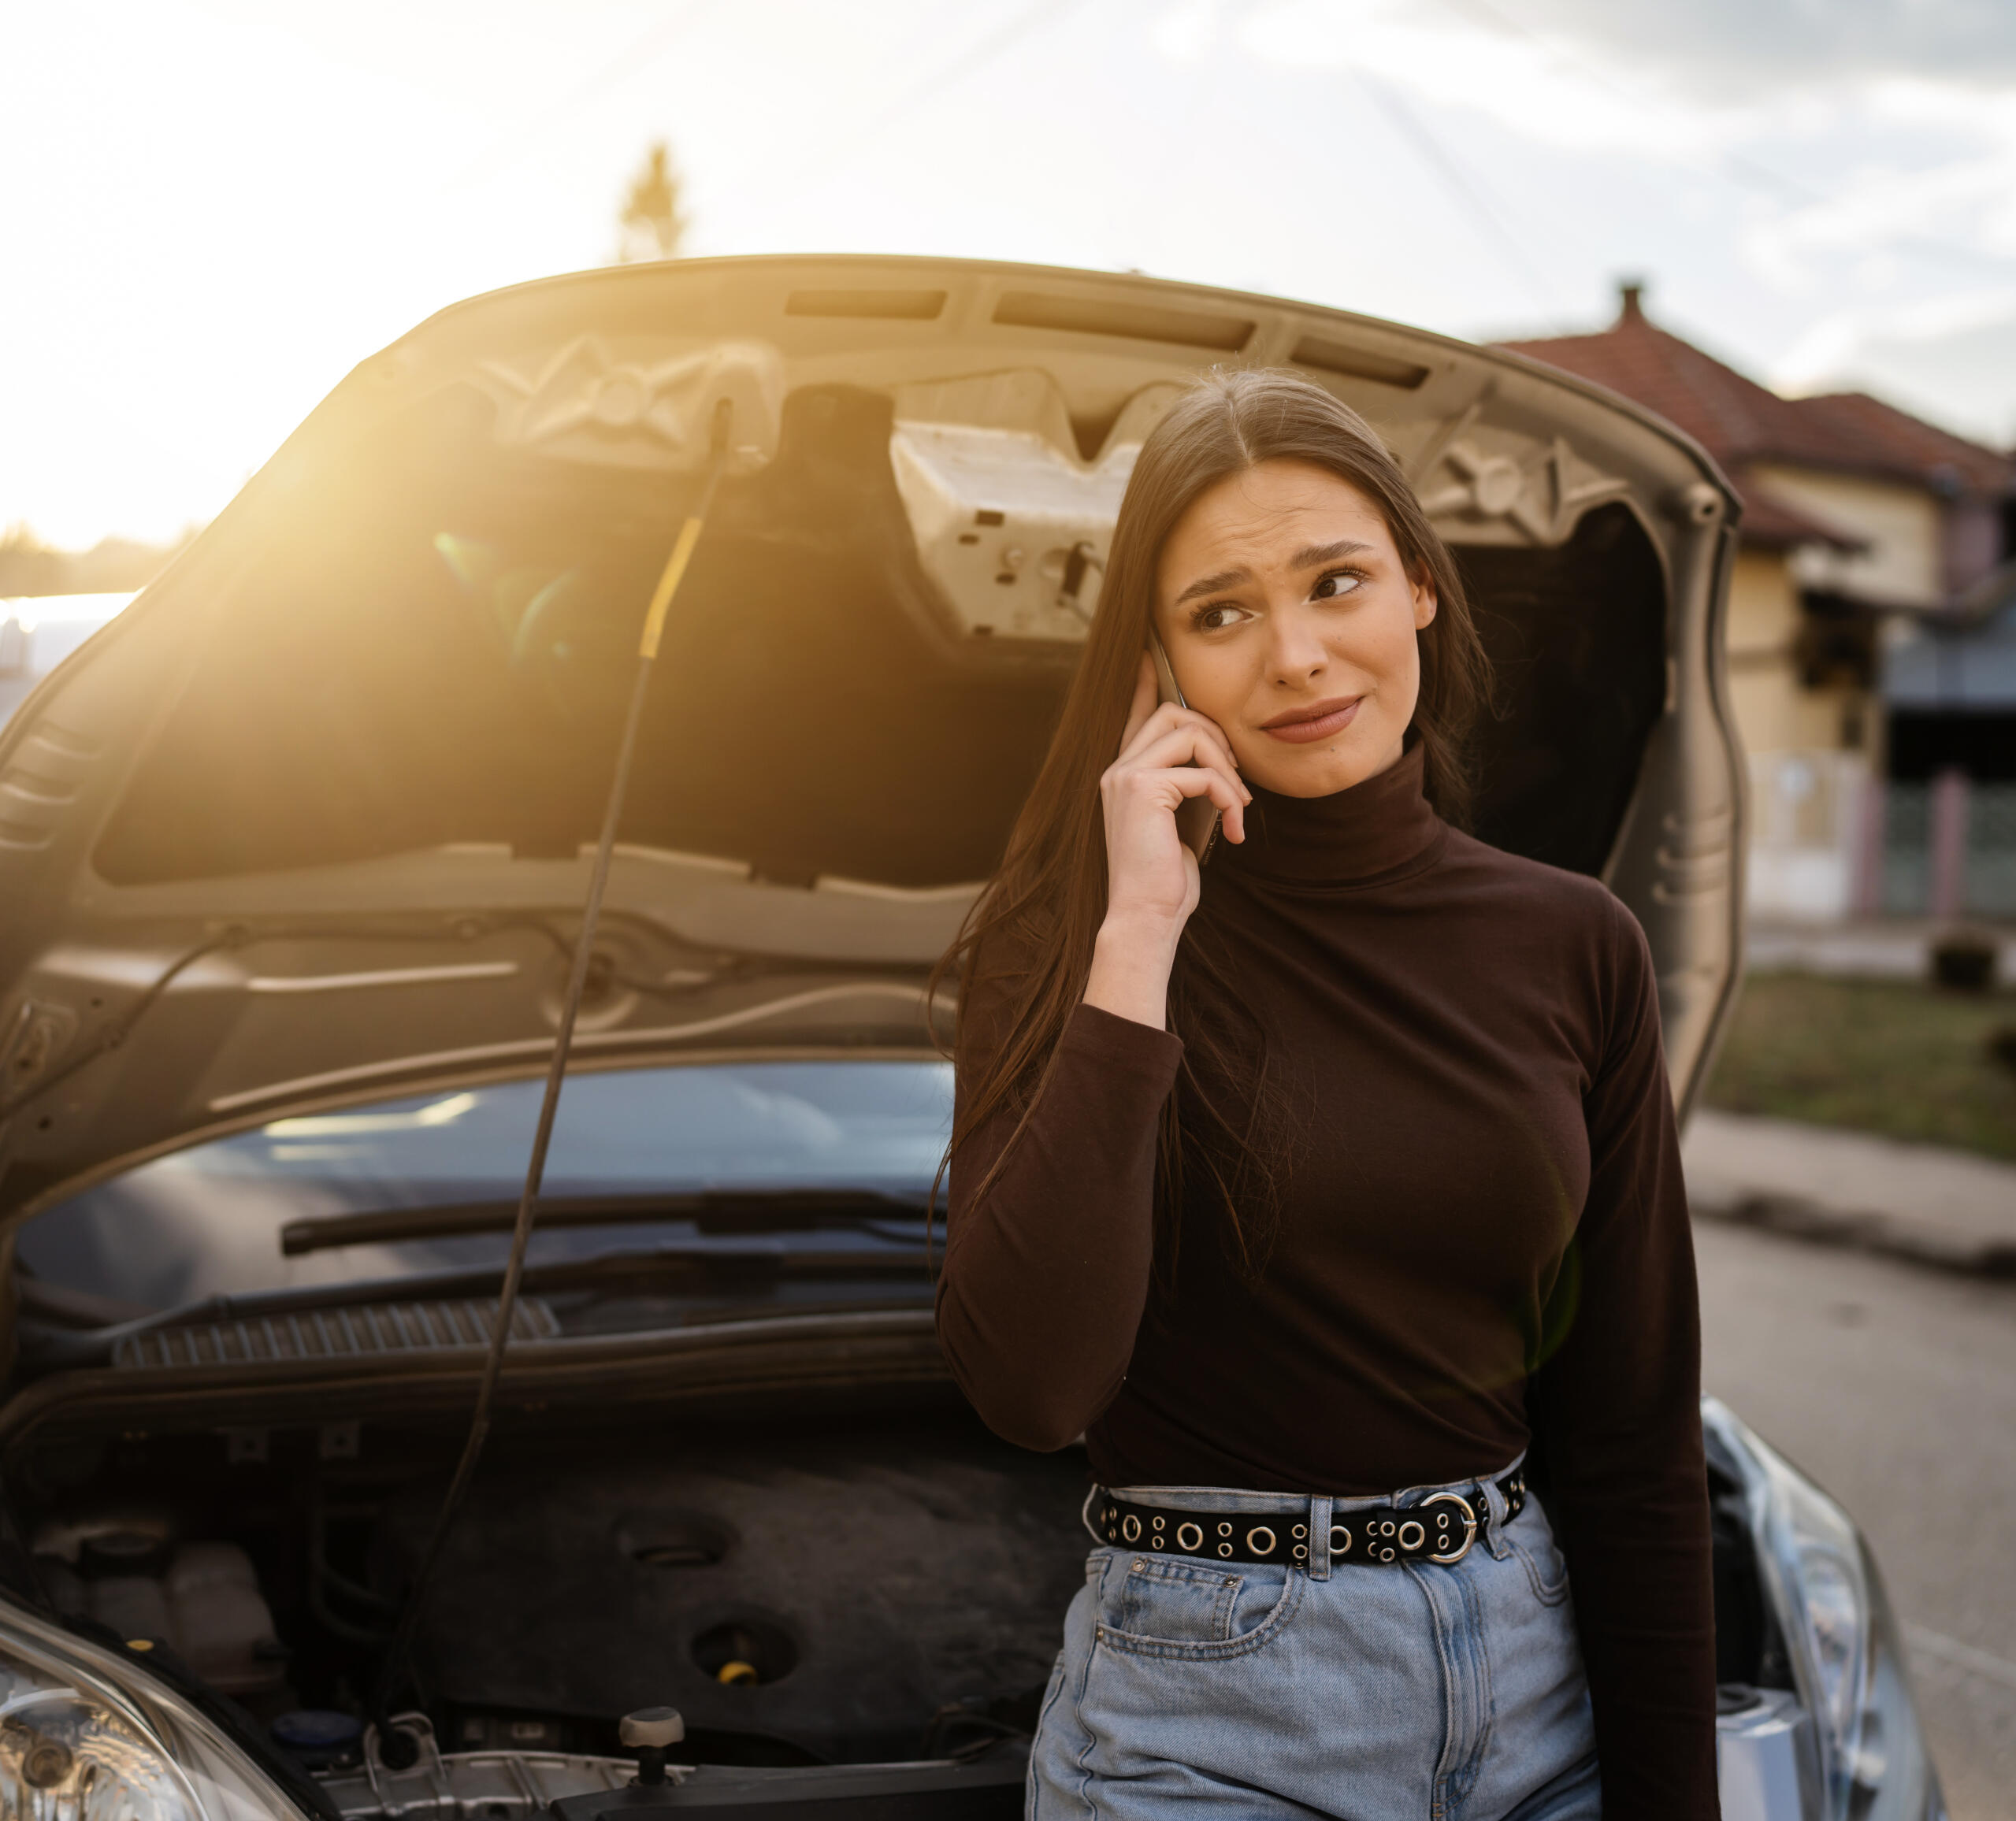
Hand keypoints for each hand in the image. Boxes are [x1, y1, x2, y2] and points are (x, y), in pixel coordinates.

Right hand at [1083, 654, 1249, 1026]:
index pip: (1136, 713)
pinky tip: (1233, 827)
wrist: (1146, 918)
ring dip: (1226, 767)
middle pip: (1174, 713)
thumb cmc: (1168, 879)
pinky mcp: (1141, 789)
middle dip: (1217, 737)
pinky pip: (1200, 771)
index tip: (1153, 650)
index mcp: (1124, 774)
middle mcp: (1116, 768)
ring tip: (1239, 807)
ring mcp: (1124, 776)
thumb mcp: (1184, 822)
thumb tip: (1220, 761)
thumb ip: (1191, 785)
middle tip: (1238, 782)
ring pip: (1189, 732)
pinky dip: (1227, 795)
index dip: (1147, 681)